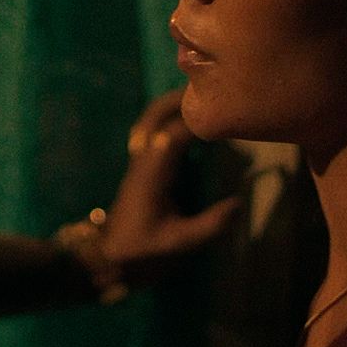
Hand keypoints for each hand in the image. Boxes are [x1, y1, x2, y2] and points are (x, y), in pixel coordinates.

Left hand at [100, 90, 242, 285]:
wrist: (105, 261)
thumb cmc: (140, 253)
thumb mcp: (178, 243)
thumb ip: (210, 225)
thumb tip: (240, 203)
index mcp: (152, 172)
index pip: (176, 133)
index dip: (201, 120)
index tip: (228, 112)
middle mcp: (144, 161)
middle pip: (156, 116)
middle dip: (180, 99)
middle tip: (210, 85)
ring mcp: (139, 164)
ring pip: (151, 122)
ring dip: (172, 107)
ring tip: (202, 98)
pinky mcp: (140, 172)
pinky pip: (152, 135)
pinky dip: (168, 122)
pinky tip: (188, 125)